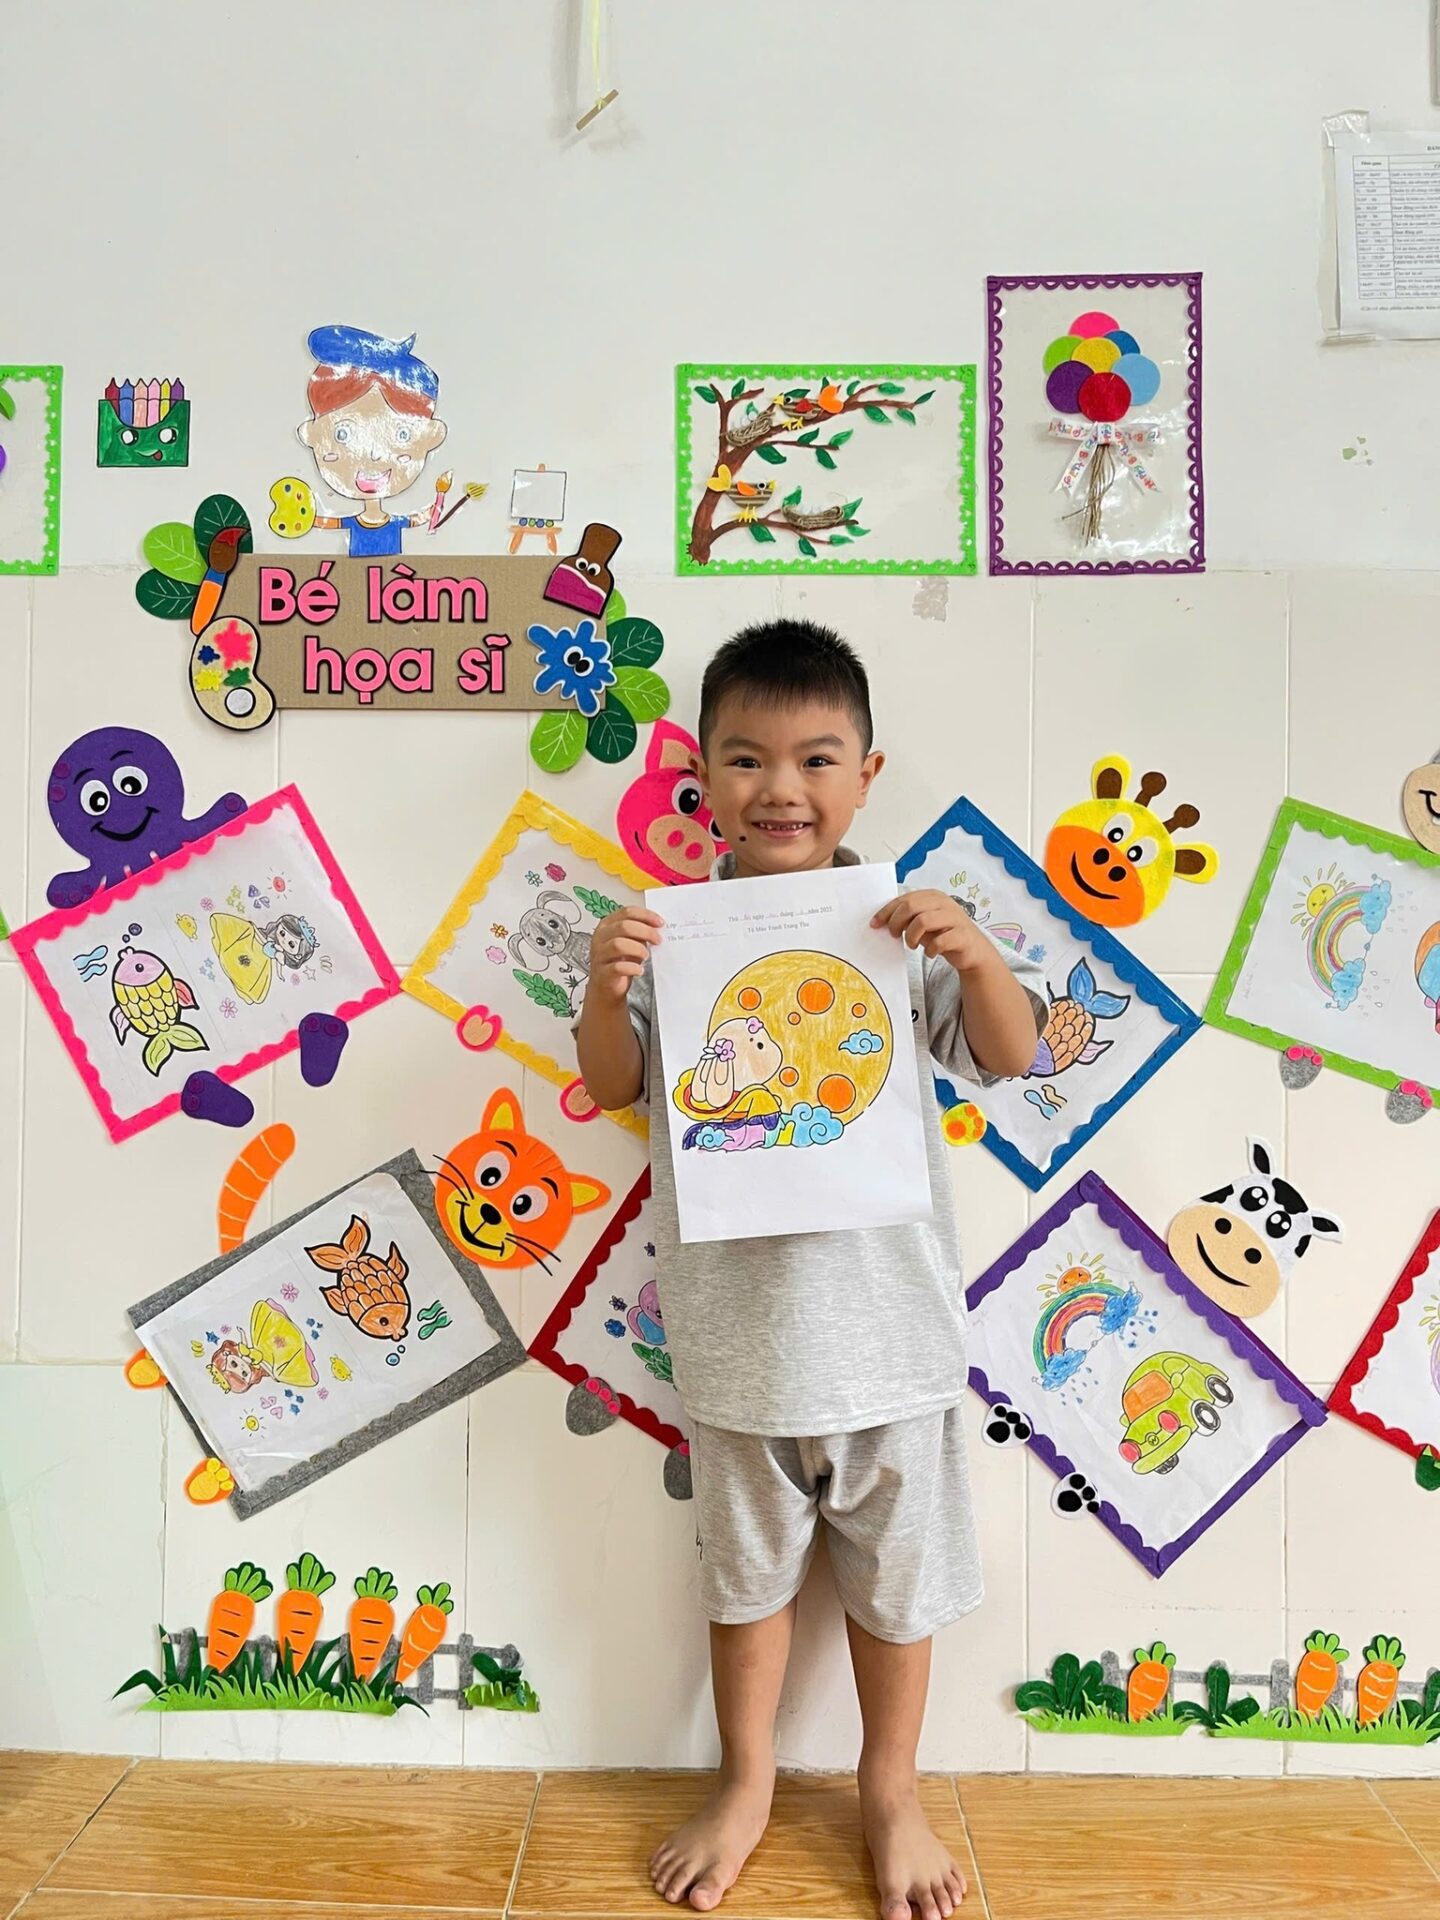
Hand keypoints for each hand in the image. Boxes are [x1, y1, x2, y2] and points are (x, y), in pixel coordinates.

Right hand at [589, 906, 663, 1000]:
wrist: (606, 987)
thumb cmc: (619, 961)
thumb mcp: (630, 942)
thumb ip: (640, 933)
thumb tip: (658, 928)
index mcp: (608, 925)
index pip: (627, 912)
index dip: (646, 916)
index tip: (660, 923)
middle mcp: (601, 937)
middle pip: (624, 926)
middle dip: (646, 932)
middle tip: (658, 940)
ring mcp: (599, 955)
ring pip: (618, 944)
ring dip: (637, 949)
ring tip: (646, 956)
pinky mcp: (602, 972)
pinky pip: (617, 967)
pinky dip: (632, 968)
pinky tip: (639, 970)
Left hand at [872, 890, 992, 971]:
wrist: (972, 951)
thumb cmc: (944, 935)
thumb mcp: (922, 924)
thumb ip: (907, 918)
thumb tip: (882, 921)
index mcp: (933, 896)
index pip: (904, 899)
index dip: (887, 911)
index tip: (875, 924)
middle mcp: (944, 904)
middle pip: (911, 906)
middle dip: (896, 922)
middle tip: (893, 935)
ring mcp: (955, 918)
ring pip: (923, 921)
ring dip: (911, 936)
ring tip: (911, 945)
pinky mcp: (962, 936)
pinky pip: (940, 941)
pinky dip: (930, 949)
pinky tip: (930, 953)